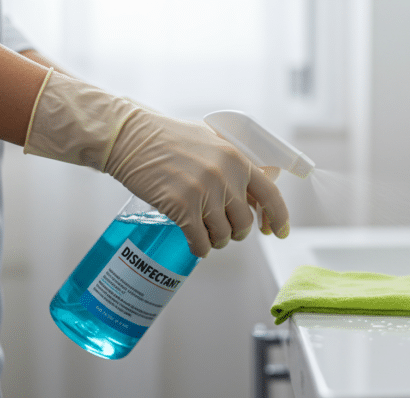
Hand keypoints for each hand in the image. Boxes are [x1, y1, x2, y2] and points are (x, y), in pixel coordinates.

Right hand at [24, 70, 289, 256]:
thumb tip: (268, 177)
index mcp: (237, 158)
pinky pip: (200, 240)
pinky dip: (200, 248)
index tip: (277, 232)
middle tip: (226, 232)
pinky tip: (197, 245)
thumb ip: (238, 161)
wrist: (131, 137)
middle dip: (237, 233)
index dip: (278, 218)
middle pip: (244, 222)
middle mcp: (225, 176)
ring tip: (207, 235)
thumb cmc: (169, 138)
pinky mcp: (182, 206)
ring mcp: (204, 192)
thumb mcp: (213, 141)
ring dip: (217, 241)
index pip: (271, 195)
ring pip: (223, 234)